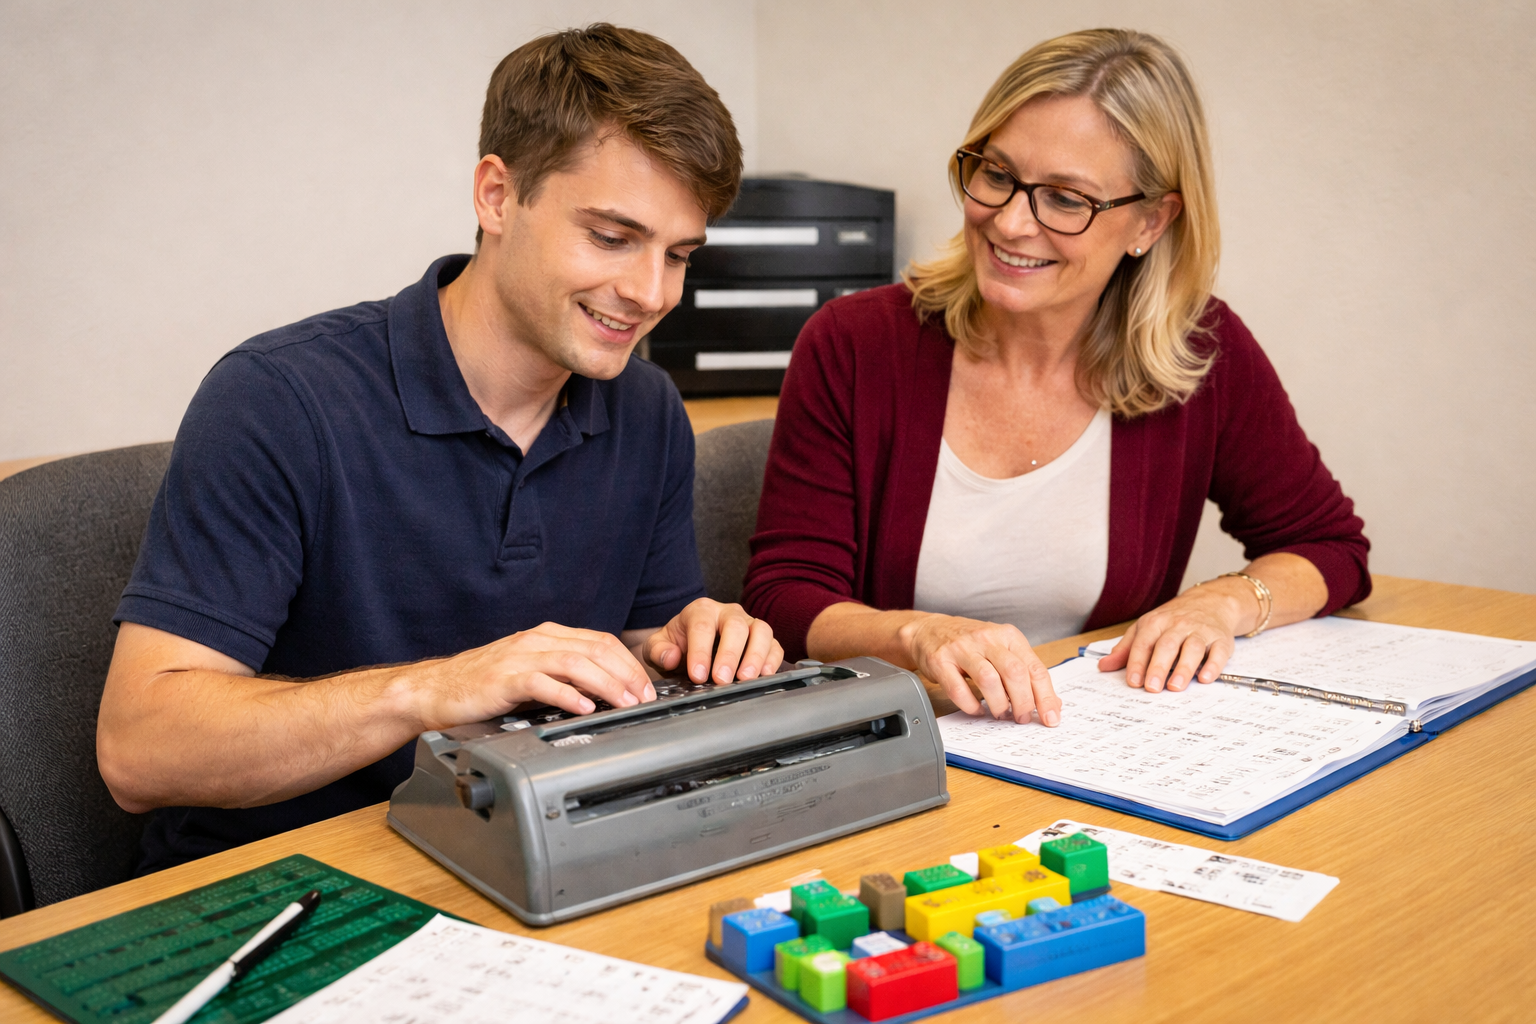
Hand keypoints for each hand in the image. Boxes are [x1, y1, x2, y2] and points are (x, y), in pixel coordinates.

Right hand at [411, 621, 653, 727]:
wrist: (436, 690)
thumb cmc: (484, 685)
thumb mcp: (532, 672)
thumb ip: (563, 675)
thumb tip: (604, 691)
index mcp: (547, 636)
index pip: (601, 642)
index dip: (629, 664)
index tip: (647, 687)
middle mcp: (537, 640)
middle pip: (595, 650)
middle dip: (626, 674)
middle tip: (645, 698)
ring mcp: (521, 657)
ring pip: (576, 663)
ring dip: (607, 684)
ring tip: (625, 703)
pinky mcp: (505, 678)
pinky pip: (544, 683)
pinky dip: (569, 695)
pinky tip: (585, 708)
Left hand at [638, 598, 784, 683]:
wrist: (692, 649)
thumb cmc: (678, 646)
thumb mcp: (658, 647)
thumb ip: (658, 650)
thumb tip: (671, 657)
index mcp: (701, 611)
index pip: (702, 626)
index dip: (700, 651)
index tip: (697, 675)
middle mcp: (728, 613)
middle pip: (735, 625)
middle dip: (729, 654)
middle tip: (721, 679)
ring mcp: (749, 624)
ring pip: (761, 631)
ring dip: (755, 656)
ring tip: (745, 679)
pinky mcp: (765, 640)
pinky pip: (775, 646)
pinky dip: (773, 660)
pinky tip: (764, 676)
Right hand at [897, 613, 1060, 724]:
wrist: (929, 630)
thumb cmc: (970, 643)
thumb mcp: (1001, 649)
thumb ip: (1025, 672)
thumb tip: (1052, 703)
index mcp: (1008, 636)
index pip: (1035, 668)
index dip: (1045, 697)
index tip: (1050, 718)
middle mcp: (987, 638)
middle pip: (1014, 673)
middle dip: (1023, 702)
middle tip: (1021, 718)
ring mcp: (962, 648)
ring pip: (989, 680)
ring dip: (999, 704)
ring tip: (1000, 714)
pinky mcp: (941, 661)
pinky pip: (958, 689)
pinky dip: (971, 705)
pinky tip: (976, 709)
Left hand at [1097, 578, 1253, 691]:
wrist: (1211, 602)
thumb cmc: (1173, 620)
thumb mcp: (1146, 628)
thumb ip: (1126, 649)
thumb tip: (1104, 666)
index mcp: (1156, 623)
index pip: (1143, 643)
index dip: (1137, 662)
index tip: (1133, 681)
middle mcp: (1178, 626)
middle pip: (1167, 646)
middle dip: (1158, 667)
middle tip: (1152, 688)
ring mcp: (1201, 631)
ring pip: (1193, 648)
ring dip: (1184, 668)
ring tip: (1175, 686)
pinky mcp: (1221, 639)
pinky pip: (1218, 652)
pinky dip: (1213, 666)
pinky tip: (1205, 678)